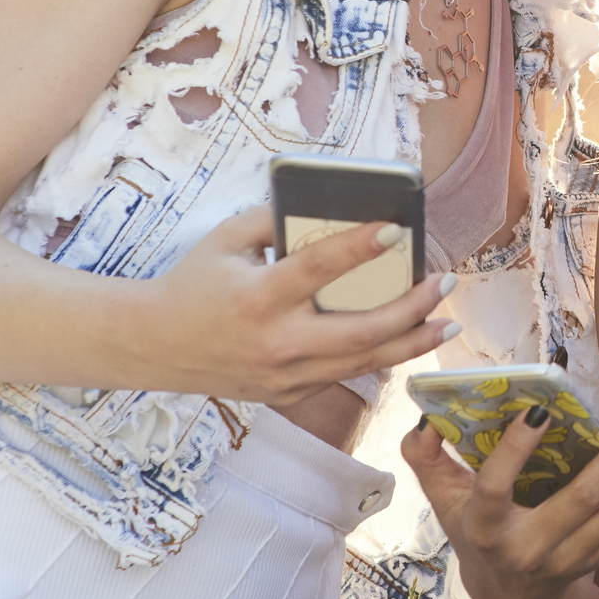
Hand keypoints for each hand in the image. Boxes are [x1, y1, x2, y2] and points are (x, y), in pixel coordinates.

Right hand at [132, 206, 457, 403]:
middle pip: (362, 332)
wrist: (153, 347)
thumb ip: (276, 220)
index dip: (361, 247)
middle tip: (445, 284)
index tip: (398, 228)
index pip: (319, 269)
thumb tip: (332, 205)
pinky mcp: (290, 393)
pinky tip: (406, 338)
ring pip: (365, 363)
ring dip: (412, 341)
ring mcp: (285, 376)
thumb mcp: (226, 240)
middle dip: (413, 309)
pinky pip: (345, 374)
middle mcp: (276, 342)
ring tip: (446, 321)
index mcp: (258, 298)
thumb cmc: (194, 284)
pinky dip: (380, 356)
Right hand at [403, 402, 598, 598]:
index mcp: (484, 528)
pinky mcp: (593, 564)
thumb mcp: (443, 496)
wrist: (507, 592)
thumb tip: (427, 420)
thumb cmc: (474, 528)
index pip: (495, 487)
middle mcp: (527, 550)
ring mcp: (565, 562)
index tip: (540, 409)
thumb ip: (424, 455)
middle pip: (583, 500)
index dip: (516, 448)